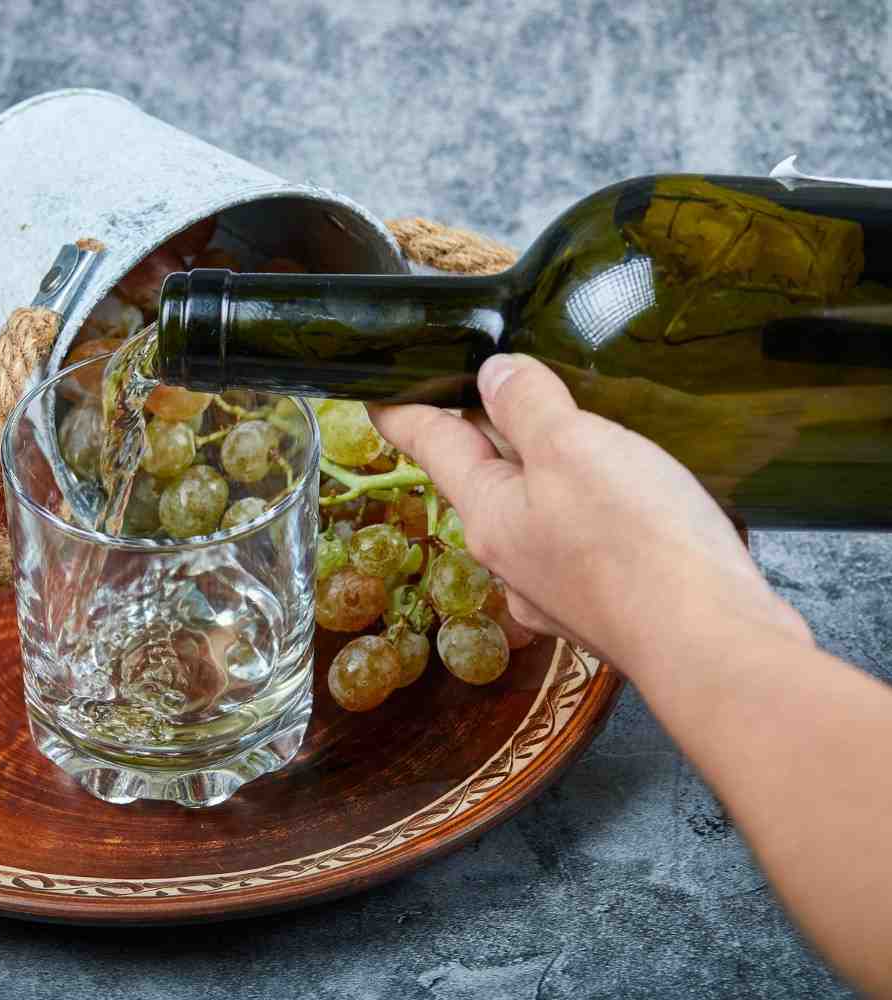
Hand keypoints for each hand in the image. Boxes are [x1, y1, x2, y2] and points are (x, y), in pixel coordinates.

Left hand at [370, 354, 810, 670]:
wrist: (710, 647)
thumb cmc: (633, 542)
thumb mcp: (571, 448)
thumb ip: (526, 405)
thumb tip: (491, 375)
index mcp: (486, 514)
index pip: (429, 445)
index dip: (404, 409)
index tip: (377, 393)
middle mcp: (508, 557)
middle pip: (482, 476)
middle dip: (484, 430)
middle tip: (493, 382)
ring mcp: (554, 589)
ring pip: (532, 510)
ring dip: (543, 469)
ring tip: (570, 427)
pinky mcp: (605, 605)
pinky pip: (578, 541)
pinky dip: (586, 507)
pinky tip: (618, 497)